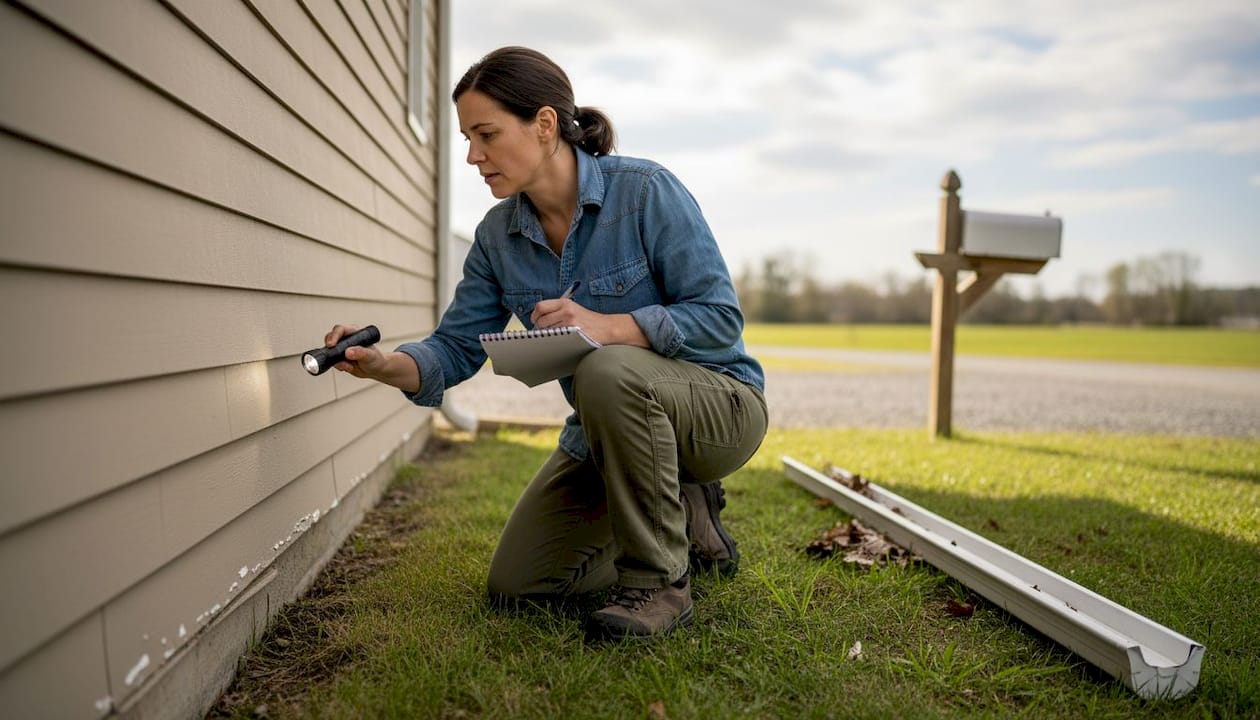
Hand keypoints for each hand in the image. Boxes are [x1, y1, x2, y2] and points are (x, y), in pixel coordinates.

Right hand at [324, 324, 387, 379]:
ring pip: (330, 352)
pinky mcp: (339, 359)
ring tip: (348, 366)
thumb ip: (360, 353)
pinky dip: (339, 366)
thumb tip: (348, 352)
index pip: (340, 330)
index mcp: (354, 333)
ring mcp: (341, 349)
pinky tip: (349, 368)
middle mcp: (345, 339)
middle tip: (331, 355)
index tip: (331, 344)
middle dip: (329, 347)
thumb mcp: (370, 355)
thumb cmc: (375, 358)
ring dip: (335, 360)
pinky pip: (333, 362)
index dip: (334, 335)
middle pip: (330, 338)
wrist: (376, 369)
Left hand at [529, 301, 648, 346]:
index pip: (540, 307)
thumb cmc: (589, 321)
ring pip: (547, 332)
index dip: (535, 315)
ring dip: (547, 337)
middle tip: (544, 334)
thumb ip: (557, 311)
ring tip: (554, 339)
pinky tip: (558, 344)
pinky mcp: (573, 335)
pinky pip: (555, 340)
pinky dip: (553, 343)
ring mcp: (570, 324)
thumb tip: (537, 321)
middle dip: (540, 329)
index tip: (535, 321)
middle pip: (541, 321)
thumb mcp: (574, 309)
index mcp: (565, 303)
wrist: (608, 328)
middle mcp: (566, 311)